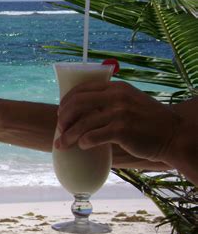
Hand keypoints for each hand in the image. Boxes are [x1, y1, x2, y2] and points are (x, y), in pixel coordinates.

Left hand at [55, 81, 180, 161]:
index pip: (81, 90)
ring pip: (82, 123)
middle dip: (63, 118)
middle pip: (77, 104)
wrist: (174, 134)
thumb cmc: (148, 120)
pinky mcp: (122, 130)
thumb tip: (81, 111)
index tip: (60, 114)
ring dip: (68, 135)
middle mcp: (116, 97)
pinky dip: (83, 142)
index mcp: (116, 87)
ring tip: (62, 144)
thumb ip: (110, 101)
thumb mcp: (130, 101)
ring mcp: (119, 113)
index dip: (66, 102)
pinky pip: (93, 136)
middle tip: (59, 129)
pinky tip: (82, 146)